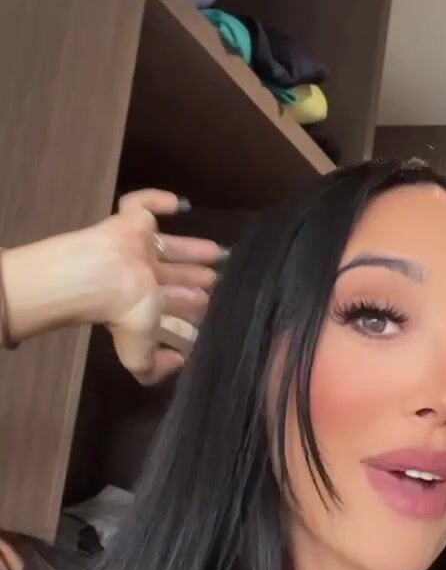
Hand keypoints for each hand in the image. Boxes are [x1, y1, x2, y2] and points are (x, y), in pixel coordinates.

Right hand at [1, 189, 224, 385]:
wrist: (101, 277)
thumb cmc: (124, 312)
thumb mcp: (138, 355)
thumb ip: (153, 369)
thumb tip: (177, 362)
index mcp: (141, 303)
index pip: (168, 306)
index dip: (188, 308)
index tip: (209, 308)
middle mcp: (140, 275)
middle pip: (172, 275)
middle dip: (194, 279)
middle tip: (217, 280)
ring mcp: (135, 247)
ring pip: (167, 245)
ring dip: (192, 249)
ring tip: (219, 253)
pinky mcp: (130, 220)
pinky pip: (142, 203)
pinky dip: (158, 200)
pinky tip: (180, 204)